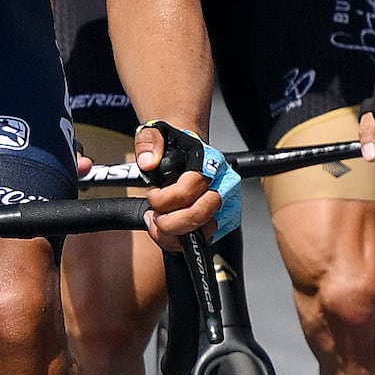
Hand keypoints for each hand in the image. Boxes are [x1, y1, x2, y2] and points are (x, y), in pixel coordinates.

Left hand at [128, 120, 222, 242]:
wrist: (189, 149)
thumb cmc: (175, 144)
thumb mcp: (155, 133)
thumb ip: (149, 142)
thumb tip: (149, 162)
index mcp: (211, 162)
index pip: (189, 190)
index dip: (164, 198)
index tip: (152, 193)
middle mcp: (224, 185)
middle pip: (199, 215)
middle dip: (169, 221)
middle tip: (155, 212)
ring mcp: (226, 206)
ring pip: (203, 233)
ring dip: (174, 233)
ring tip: (159, 220)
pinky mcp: (222, 222)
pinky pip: (203, 241)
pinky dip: (179, 241)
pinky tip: (167, 227)